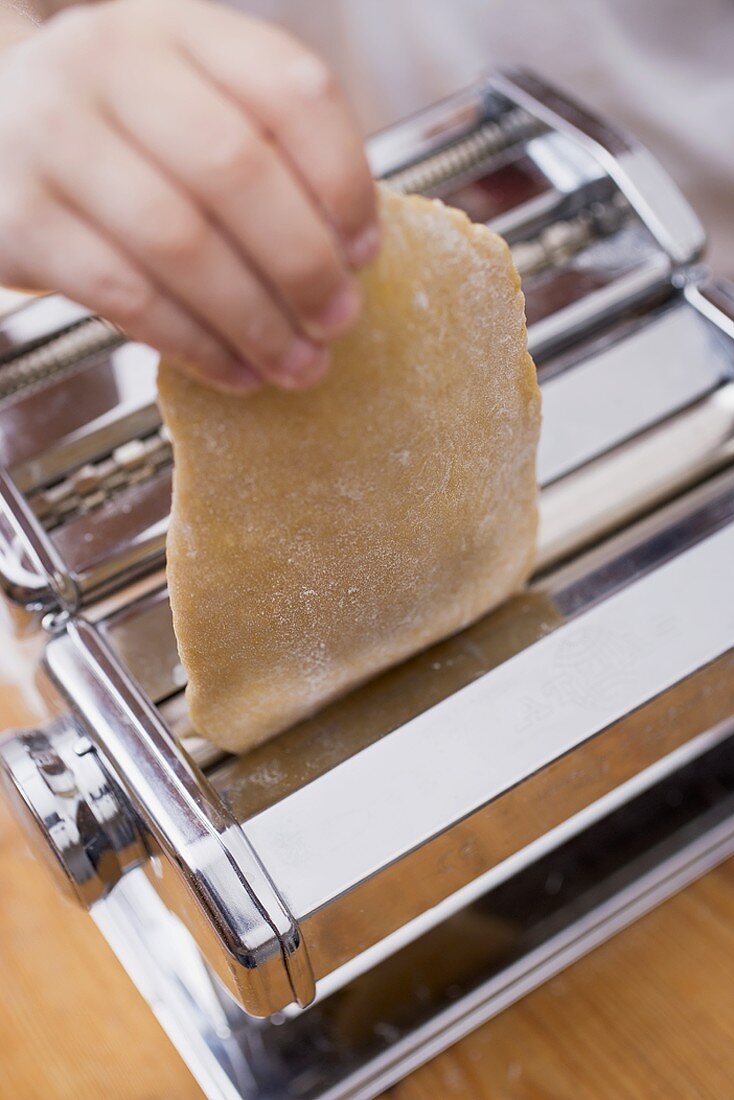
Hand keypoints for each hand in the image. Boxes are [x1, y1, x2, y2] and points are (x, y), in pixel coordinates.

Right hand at [0, 0, 378, 390]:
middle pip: (235, 170)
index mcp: (179, 29)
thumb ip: (266, 151)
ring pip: (181, 244)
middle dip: (303, 264)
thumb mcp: (192, 103)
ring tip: (299, 365)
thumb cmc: (118, 131)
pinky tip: (234, 371)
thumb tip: (345, 258)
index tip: (364, 252)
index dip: (344, 182)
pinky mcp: (20, 220)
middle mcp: (109, 64)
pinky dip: (195, 345)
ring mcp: (53, 138)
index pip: (291, 90)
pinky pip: (127, 296)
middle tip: (337, 320)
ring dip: (255, 321)